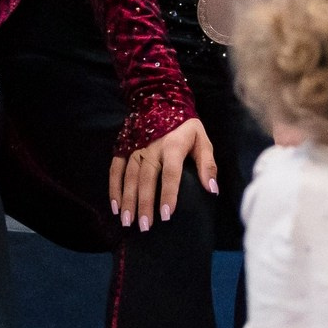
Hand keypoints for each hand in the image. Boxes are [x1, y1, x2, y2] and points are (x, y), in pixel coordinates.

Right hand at [108, 116, 216, 230]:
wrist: (161, 101)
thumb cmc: (186, 128)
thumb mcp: (203, 141)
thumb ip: (208, 164)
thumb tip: (213, 189)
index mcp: (173, 146)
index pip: (171, 173)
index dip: (169, 194)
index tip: (167, 215)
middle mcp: (151, 149)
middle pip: (147, 179)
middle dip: (144, 203)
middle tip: (145, 226)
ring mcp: (135, 148)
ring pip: (129, 177)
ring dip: (128, 200)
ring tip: (128, 222)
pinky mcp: (123, 148)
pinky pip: (116, 170)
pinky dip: (114, 188)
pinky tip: (116, 206)